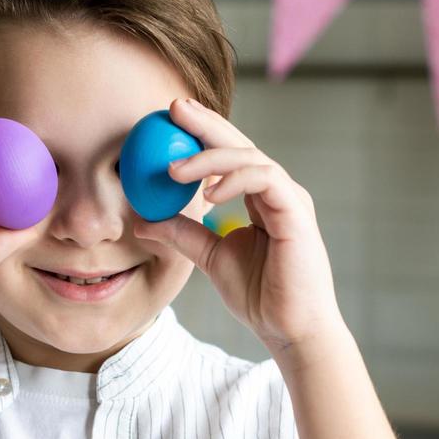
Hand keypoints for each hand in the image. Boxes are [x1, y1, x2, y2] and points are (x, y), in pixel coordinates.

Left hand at [133, 97, 346, 358]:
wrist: (290, 330)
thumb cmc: (261, 297)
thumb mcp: (211, 258)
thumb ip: (183, 234)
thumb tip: (142, 220)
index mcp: (261, 198)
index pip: (230, 156)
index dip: (202, 134)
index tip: (168, 121)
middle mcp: (278, 192)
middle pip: (241, 144)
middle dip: (206, 123)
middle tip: (172, 109)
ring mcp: (290, 199)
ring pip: (251, 157)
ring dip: (210, 157)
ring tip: (174, 170)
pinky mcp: (296, 212)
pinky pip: (266, 178)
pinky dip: (235, 179)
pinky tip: (208, 194)